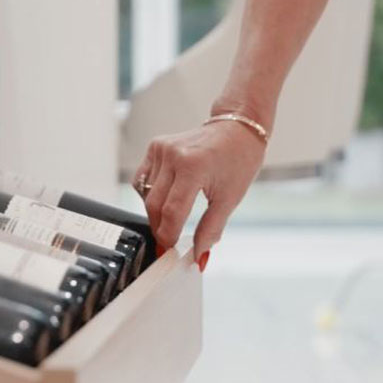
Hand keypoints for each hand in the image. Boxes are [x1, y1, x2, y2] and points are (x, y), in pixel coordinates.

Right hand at [133, 119, 265, 261]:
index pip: (172, 212)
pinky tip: (165, 199)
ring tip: (171, 220)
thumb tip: (198, 255)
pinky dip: (150, 194)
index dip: (169, 237)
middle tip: (168, 244)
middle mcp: (173, 155)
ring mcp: (162, 148)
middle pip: (155, 206)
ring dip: (156, 213)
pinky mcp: (156, 146)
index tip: (170, 252)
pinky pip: (143, 179)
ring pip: (146, 194)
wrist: (238, 127)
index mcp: (193, 167)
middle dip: (160, 229)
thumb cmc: (239, 160)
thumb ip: (211, 229)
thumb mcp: (230, 199)